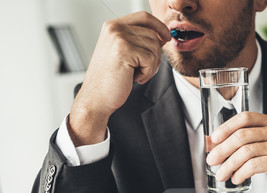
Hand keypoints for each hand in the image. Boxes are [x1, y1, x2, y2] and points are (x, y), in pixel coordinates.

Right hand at [68, 12, 170, 145]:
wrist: (96, 98)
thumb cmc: (111, 79)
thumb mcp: (124, 54)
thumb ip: (138, 41)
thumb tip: (163, 36)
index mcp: (112, 26)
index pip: (144, 17)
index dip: (159, 26)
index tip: (167, 38)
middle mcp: (114, 28)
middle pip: (153, 34)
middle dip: (155, 55)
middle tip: (142, 70)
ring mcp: (118, 37)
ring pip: (154, 47)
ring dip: (151, 65)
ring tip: (135, 74)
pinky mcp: (124, 50)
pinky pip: (151, 59)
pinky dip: (148, 73)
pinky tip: (134, 78)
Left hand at [205, 112, 266, 192]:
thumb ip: (250, 142)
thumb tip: (218, 146)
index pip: (245, 117)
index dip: (226, 127)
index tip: (214, 139)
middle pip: (242, 135)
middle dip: (222, 149)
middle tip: (212, 160)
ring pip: (246, 152)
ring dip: (229, 165)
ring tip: (222, 174)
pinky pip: (254, 166)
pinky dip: (241, 173)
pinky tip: (237, 178)